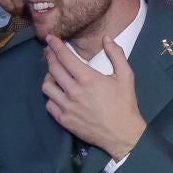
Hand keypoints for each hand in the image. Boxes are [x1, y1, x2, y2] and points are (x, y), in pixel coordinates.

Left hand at [42, 36, 146, 159]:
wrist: (122, 133)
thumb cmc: (125, 103)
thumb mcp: (126, 76)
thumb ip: (116, 55)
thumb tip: (107, 38)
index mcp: (88, 78)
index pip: (65, 57)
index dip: (55, 46)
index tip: (50, 38)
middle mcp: (73, 91)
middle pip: (53, 69)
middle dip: (50, 57)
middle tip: (50, 53)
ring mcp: (67, 106)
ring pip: (47, 86)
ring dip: (49, 77)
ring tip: (54, 74)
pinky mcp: (64, 119)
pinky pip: (49, 104)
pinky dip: (51, 96)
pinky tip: (57, 93)